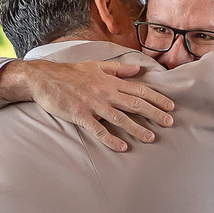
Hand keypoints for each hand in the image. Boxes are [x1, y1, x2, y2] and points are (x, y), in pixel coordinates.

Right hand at [0, 59, 174, 151]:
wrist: (44, 78)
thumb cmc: (69, 72)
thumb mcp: (95, 65)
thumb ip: (117, 69)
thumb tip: (137, 69)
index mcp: (110, 80)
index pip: (139, 89)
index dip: (156, 98)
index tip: (170, 106)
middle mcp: (105, 92)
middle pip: (135, 103)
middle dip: (154, 113)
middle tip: (169, 123)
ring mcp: (92, 104)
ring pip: (120, 117)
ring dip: (136, 128)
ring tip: (150, 137)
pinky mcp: (80, 115)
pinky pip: (98, 129)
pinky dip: (111, 138)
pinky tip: (122, 147)